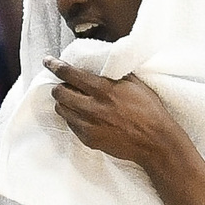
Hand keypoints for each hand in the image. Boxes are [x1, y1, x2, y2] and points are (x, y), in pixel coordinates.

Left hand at [47, 61, 188, 175]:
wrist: (156, 142)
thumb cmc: (150, 111)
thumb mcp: (135, 84)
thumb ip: (114, 74)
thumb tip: (98, 64)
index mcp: (103, 89)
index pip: (69, 74)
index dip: (55, 65)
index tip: (48, 61)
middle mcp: (92, 107)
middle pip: (59, 92)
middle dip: (59, 86)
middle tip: (65, 85)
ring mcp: (89, 125)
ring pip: (61, 109)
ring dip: (65, 103)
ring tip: (75, 101)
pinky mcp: (89, 139)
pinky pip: (71, 125)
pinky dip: (74, 118)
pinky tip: (85, 117)